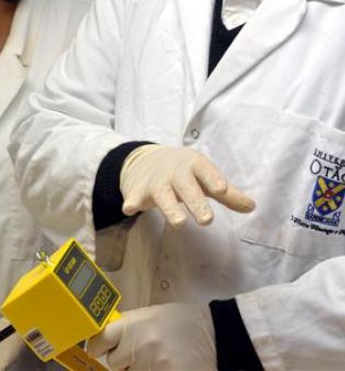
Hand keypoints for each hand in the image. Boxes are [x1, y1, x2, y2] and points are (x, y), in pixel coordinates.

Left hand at [87, 303, 215, 370]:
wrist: (217, 334)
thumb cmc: (183, 322)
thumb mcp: (153, 314)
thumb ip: (130, 324)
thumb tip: (107, 335)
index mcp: (134, 324)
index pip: (100, 340)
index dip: (99, 346)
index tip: (101, 348)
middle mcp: (139, 345)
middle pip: (114, 363)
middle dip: (123, 360)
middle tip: (138, 354)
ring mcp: (151, 366)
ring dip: (139, 368)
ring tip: (157, 359)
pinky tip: (165, 365)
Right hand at [120, 144, 254, 226]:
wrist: (145, 160)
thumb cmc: (184, 173)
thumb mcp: (205, 177)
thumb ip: (228, 194)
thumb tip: (252, 207)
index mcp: (193, 165)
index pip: (205, 170)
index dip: (213, 178)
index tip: (222, 189)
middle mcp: (174, 172)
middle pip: (186, 186)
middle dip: (195, 201)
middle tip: (207, 220)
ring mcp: (155, 181)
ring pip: (163, 195)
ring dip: (169, 207)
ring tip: (179, 223)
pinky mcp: (138, 191)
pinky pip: (134, 197)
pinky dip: (131, 201)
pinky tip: (130, 208)